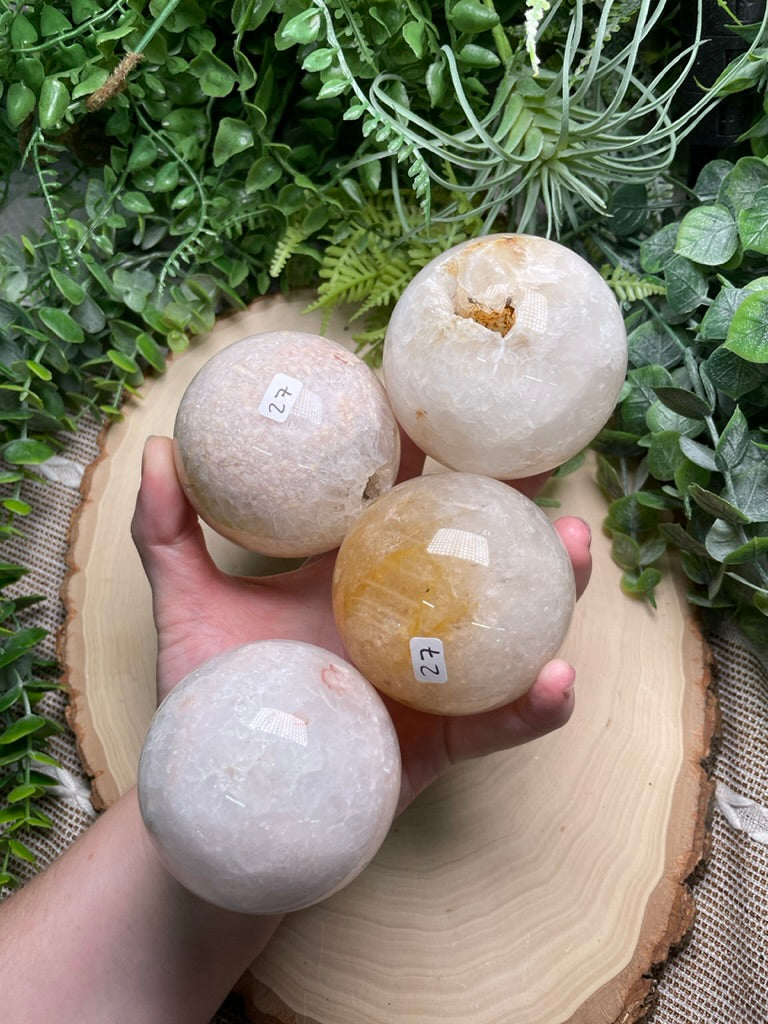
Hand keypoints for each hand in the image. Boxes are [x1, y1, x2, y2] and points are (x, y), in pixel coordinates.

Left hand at [131, 435, 591, 812]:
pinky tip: (556, 678)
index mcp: (355, 570)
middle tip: (547, 461)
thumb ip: (168, 529)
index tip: (452, 395)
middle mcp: (404, 613)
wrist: (224, 790)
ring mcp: (432, 675)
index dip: (430, 447)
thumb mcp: (187, 602)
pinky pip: (498, 722)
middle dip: (519, 505)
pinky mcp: (443, 739)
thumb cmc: (211, 691)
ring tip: (575, 549)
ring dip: (555, 587)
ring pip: (512, 626)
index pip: (404, 496)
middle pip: (476, 548)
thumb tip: (157, 448)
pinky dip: (533, 705)